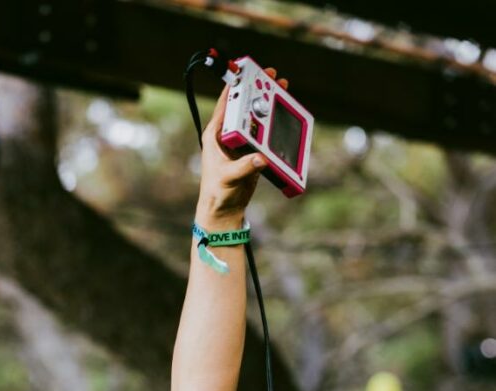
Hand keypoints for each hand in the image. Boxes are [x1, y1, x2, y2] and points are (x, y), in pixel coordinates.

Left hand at [197, 67, 288, 227]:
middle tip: (271, 75)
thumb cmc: (217, 193)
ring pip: (257, 118)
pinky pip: (266, 133)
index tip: (246, 69)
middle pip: (245, 105)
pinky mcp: (253, 151)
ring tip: (283, 89)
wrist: (224, 210)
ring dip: (270, 104)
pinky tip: (285, 114)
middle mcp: (228, 134)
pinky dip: (275, 124)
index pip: (225, 103)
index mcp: (216, 134)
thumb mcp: (228, 178)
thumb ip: (244, 167)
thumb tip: (261, 158)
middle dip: (258, 88)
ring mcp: (242, 142)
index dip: (236, 84)